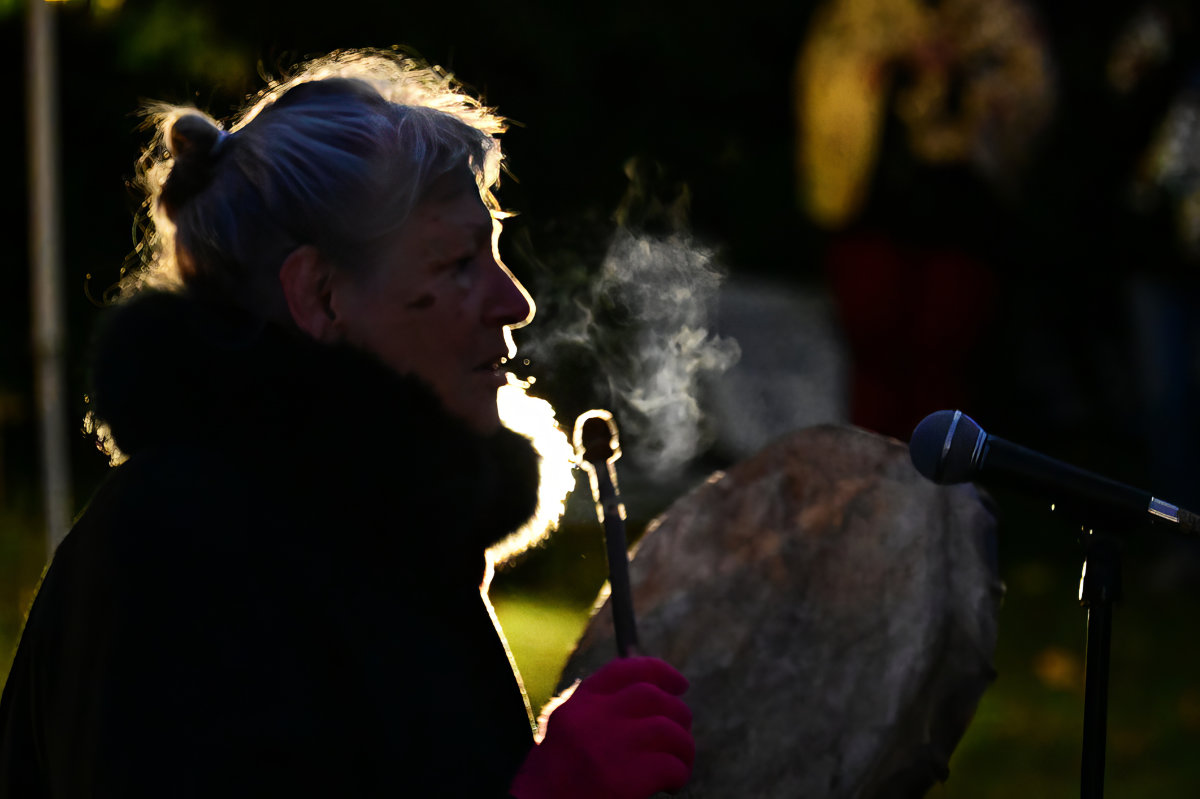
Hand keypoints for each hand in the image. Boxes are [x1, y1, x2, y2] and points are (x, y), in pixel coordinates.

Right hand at [510, 656, 694, 798]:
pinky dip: (679, 774)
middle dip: (678, 714)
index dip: (660, 672)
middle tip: (680, 738)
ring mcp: (609, 746)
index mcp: (579, 705)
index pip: (625, 670)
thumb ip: (601, 712)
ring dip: (684, 748)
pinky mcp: (624, 780)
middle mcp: (593, 718)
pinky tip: (670, 786)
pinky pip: (670, 766)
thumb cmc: (555, 782)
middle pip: (653, 697)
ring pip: (669, 730)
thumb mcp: (569, 733)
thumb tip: (654, 698)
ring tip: (680, 765)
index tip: (680, 684)